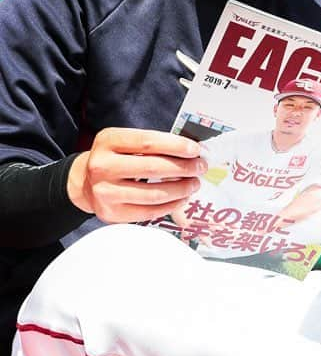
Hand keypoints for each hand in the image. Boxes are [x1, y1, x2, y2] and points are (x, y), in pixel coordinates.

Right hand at [67, 127, 206, 223]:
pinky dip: (172, 205)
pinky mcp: (112, 213)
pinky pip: (150, 211)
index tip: (196, 150)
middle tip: (201, 167)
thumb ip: (154, 145)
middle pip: (153, 168)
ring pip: (154, 193)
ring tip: (194, 184)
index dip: (176, 146)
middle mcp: (102, 166)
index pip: (148, 142)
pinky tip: (182, 198)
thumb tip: (193, 153)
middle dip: (184, 168)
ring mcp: (105, 192)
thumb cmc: (115, 158)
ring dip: (182, 189)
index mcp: (108, 141)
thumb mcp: (126, 143)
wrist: (84, 182)